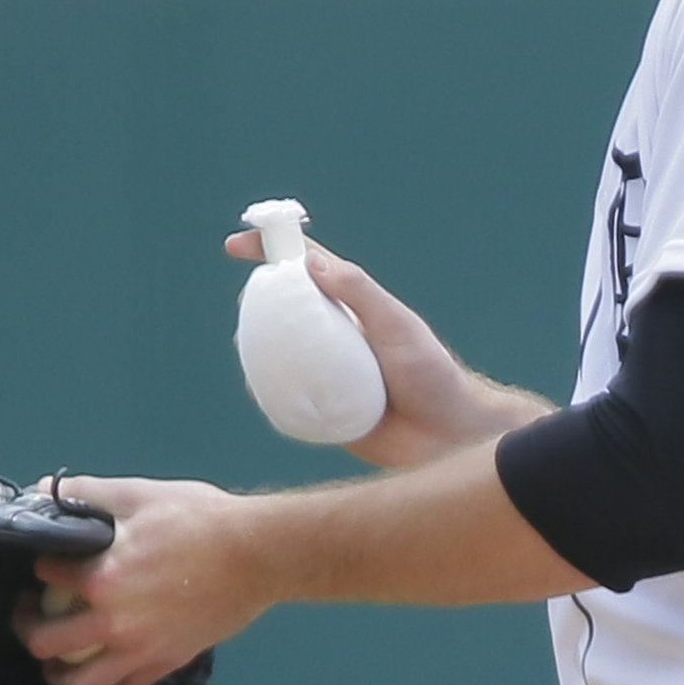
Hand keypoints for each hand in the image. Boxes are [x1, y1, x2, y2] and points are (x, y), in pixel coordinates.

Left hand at [15, 474, 266, 684]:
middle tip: (33, 611)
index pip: (48, 577)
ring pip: (80, 684)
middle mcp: (113, 623)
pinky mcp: (166, 663)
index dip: (40, 566)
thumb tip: (46, 489)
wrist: (258, 554)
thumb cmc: (201, 519)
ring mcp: (140, 650)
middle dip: (28, 626)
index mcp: (102, 578)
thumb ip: (90, 493)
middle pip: (46, 644)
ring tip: (56, 657)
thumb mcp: (142, 494)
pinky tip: (105, 661)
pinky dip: (107, 679)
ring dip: (58, 672)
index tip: (45, 563)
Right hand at [225, 230, 550, 466]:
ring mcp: (325, 373)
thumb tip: (311, 261)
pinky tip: (256, 388)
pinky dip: (265, 391)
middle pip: (283, 309)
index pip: (306, 267)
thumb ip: (360, 292)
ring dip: (254, 347)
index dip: (271, 250)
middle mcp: (334, 335)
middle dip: (255, 302)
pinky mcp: (321, 410)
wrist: (447, 438)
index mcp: (352, 306)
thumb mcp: (398, 326)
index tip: (236, 246)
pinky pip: (283, 398)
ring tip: (244, 347)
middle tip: (245, 307)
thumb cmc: (432, 374)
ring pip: (277, 354)